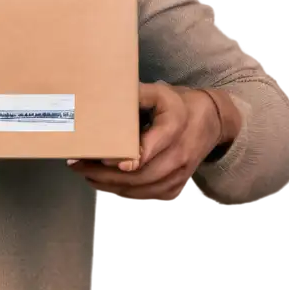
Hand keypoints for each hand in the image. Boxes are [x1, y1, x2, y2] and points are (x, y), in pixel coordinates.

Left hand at [68, 82, 221, 202]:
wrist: (210, 121)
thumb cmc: (177, 104)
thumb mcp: (159, 92)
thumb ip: (135, 94)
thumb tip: (104, 94)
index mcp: (174, 127)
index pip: (150, 148)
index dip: (128, 157)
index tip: (104, 158)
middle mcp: (179, 154)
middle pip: (140, 174)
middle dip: (106, 174)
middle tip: (78, 166)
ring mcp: (179, 174)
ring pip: (142, 189)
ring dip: (110, 186)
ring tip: (85, 174)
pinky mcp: (176, 186)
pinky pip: (147, 197)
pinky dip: (123, 194)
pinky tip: (103, 185)